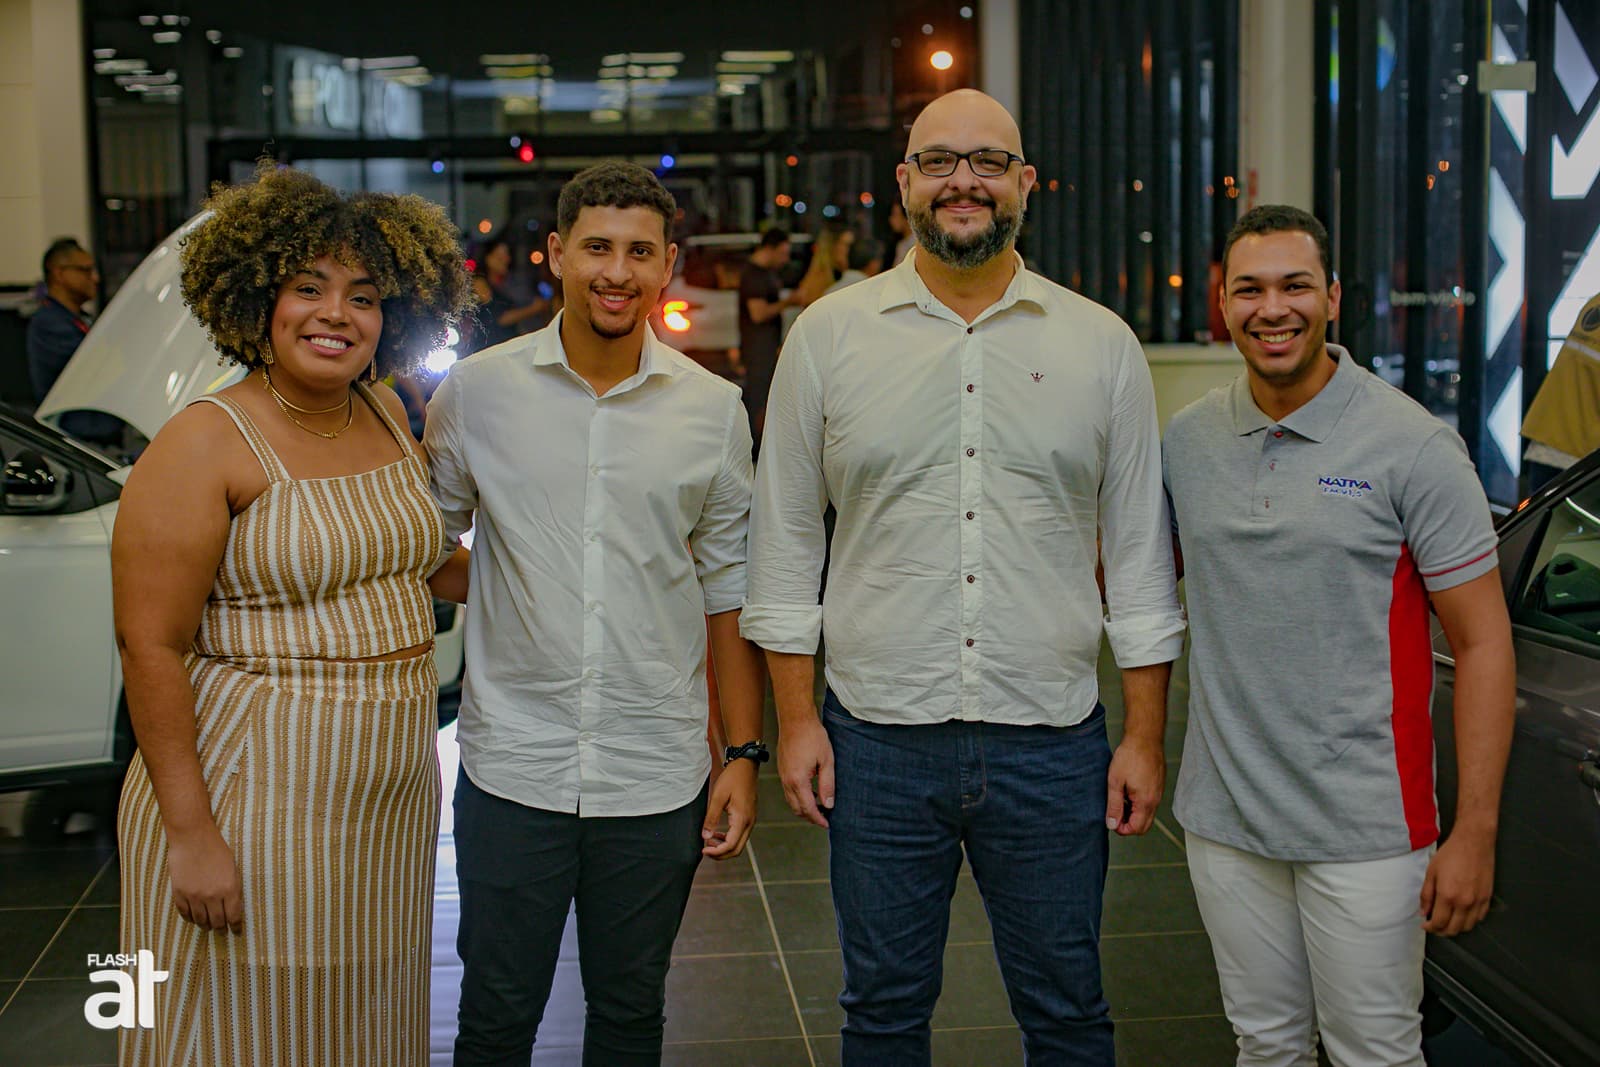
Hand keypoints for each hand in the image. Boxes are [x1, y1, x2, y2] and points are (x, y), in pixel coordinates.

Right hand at [166, 825, 242, 932]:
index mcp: (229, 888)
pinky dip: (190, 918)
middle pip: (217, 921)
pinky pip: (185, 913)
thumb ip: (233, 888)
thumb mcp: (232, 868)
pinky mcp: (179, 893)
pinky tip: (194, 919)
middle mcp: (212, 896)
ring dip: (205, 925)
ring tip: (208, 927)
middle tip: (222, 932)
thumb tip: (232, 905)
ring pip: (200, 920)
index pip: (233, 916)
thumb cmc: (216, 849)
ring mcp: (194, 896)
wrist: (192, 838)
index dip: (235, 927)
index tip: (236, 932)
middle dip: (221, 929)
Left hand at [703, 759, 757, 858]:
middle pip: (737, 849)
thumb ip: (711, 817)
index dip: (716, 852)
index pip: (730, 845)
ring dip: (724, 847)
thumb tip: (705, 835)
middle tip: (706, 851)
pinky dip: (728, 839)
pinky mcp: (748, 817)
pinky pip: (740, 835)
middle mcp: (749, 822)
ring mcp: (750, 820)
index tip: (703, 850)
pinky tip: (718, 834)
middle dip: (721, 854)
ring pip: (739, 844)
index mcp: (742, 819)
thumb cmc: (733, 778)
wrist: (746, 766)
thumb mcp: (718, 797)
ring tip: (709, 842)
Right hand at [779, 712, 833, 827]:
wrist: (795, 719)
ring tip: (819, 807)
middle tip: (824, 818)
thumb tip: (829, 804)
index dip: (818, 819)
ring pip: (791, 801)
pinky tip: (810, 793)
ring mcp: (783, 776)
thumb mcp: (827, 761)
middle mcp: (787, 781)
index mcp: (798, 780)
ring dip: (804, 807)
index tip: (827, 824)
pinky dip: (798, 797)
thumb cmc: (812, 736)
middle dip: (810, 816)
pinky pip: (788, 791)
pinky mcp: (782, 770)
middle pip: (797, 808)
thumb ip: (827, 785)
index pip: (808, 808)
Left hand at [1105, 736, 1164, 835]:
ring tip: (1120, 798)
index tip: (1112, 821)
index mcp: (1146, 801)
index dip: (1122, 829)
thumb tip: (1112, 824)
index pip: (1136, 829)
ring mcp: (1158, 793)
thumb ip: (1114, 805)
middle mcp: (1155, 800)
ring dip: (1133, 813)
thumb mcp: (1115, 782)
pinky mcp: (1158, 786)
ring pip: (1147, 814)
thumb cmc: (1131, 756)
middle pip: (1144, 826)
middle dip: (1128, 824)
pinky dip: (1139, 804)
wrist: (1144, 738)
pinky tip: (1128, 791)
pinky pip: (1150, 803)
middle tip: (1115, 813)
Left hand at [1421, 827, 1495, 935]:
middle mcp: (1464, 902)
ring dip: (1456, 928)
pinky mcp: (1487, 897)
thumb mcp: (1431, 872)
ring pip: (1467, 926)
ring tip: (1447, 921)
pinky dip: (1470, 920)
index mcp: (1447, 895)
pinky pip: (1479, 917)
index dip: (1430, 928)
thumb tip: (1424, 911)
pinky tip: (1462, 914)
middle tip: (1434, 926)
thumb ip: (1426, 895)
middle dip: (1441, 931)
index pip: (1439, 923)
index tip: (1425, 925)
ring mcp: (1478, 901)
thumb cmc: (1451, 854)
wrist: (1474, 842)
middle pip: (1453, 929)